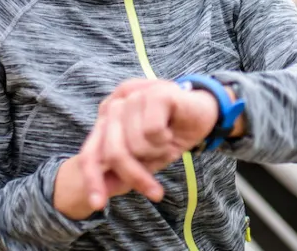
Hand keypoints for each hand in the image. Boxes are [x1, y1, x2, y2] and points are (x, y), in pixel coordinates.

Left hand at [78, 79, 219, 209]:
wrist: (206, 111)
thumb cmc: (172, 133)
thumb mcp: (145, 158)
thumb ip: (123, 169)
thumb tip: (100, 195)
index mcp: (107, 117)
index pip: (90, 153)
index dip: (93, 180)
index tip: (99, 204)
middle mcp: (116, 103)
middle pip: (113, 153)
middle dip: (135, 176)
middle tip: (155, 191)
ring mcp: (134, 95)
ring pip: (135, 144)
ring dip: (156, 152)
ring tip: (166, 141)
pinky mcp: (154, 93)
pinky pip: (152, 131)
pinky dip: (165, 138)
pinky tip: (171, 129)